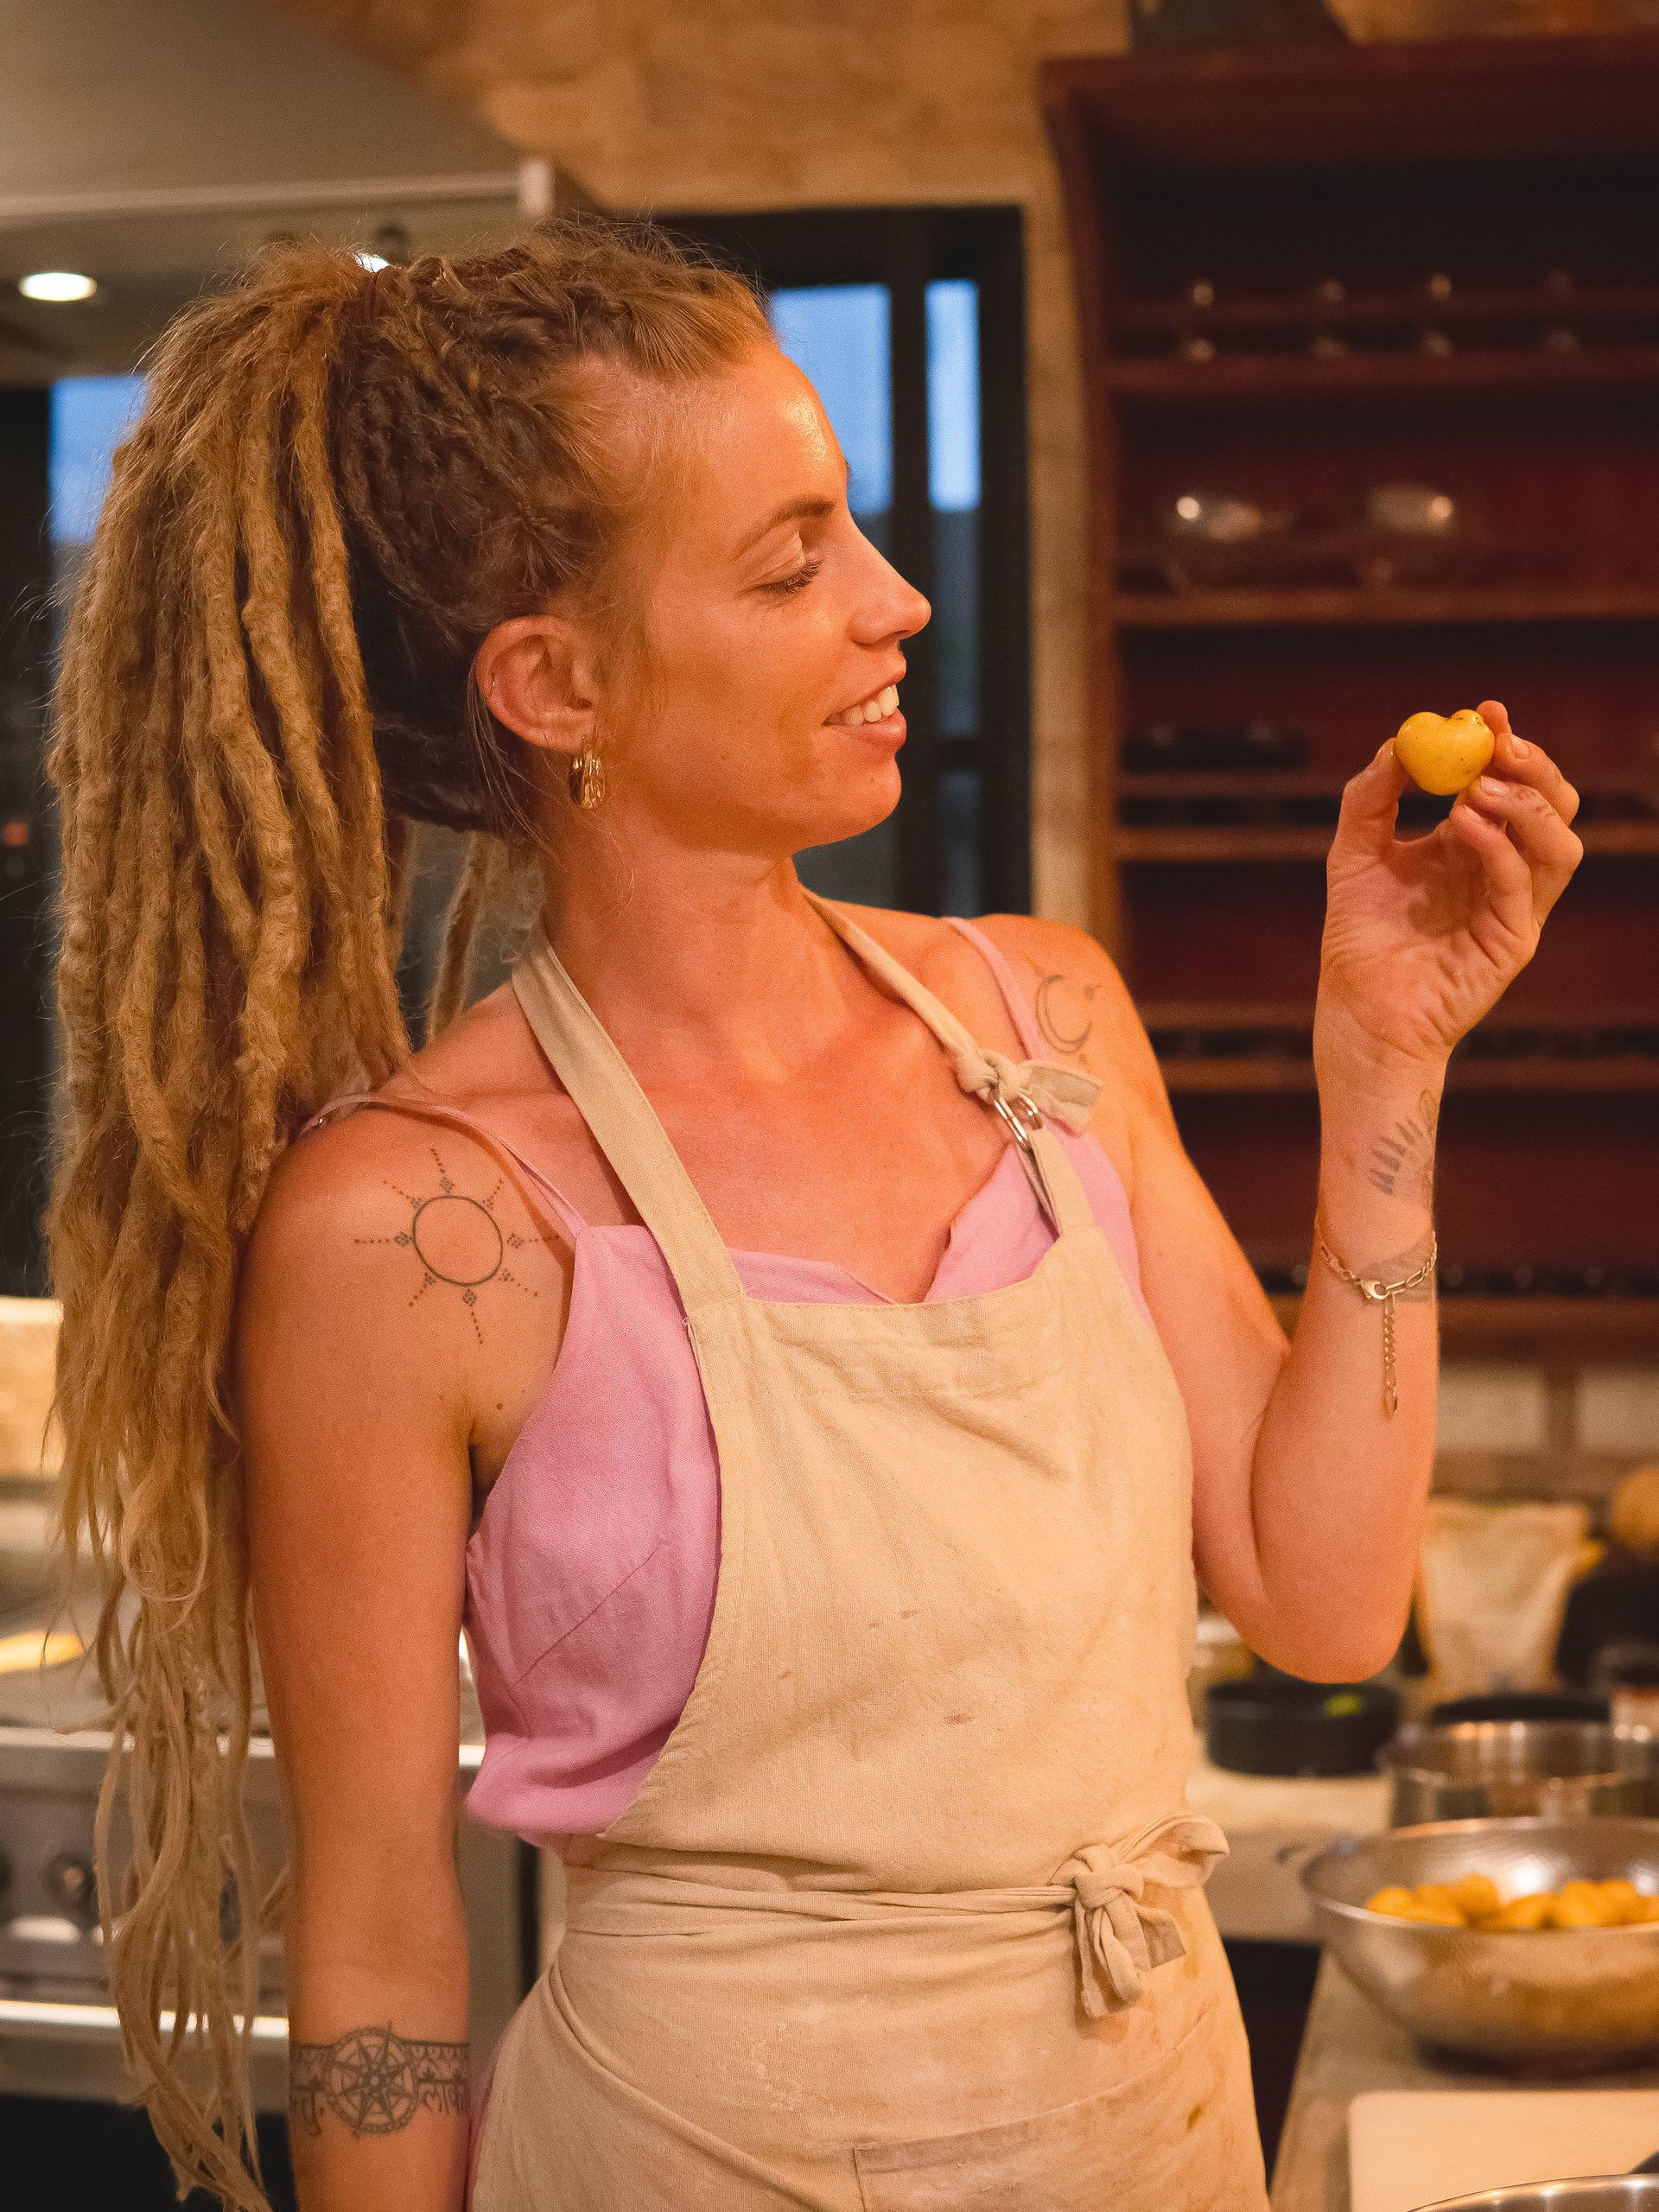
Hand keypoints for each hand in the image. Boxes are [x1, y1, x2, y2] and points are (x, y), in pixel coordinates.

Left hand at [1314, 700, 1583, 1085]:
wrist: (1357, 1010)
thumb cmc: (1358, 937)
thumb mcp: (1352, 854)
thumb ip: (1370, 798)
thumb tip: (1396, 743)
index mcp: (1474, 844)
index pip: (1513, 783)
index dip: (1508, 745)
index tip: (1485, 712)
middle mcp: (1504, 871)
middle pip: (1554, 805)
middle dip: (1534, 766)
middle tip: (1498, 742)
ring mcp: (1515, 907)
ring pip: (1562, 844)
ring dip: (1527, 806)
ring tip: (1477, 789)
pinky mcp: (1513, 941)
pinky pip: (1522, 884)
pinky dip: (1498, 846)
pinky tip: (1461, 824)